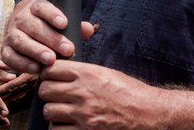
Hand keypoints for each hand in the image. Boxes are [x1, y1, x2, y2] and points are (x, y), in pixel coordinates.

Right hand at [0, 0, 94, 74]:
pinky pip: (11, 57)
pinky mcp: (5, 50)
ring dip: (36, 52)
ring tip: (51, 60)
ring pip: (21, 42)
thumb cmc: (45, 24)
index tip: (64, 24)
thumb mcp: (58, 19)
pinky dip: (22, 64)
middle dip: (51, 39)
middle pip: (34, 27)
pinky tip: (36, 69)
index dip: (53, 15)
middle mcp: (21, 19)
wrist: (20, 24)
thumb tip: (88, 30)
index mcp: (35, 7)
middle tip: (67, 50)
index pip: (42, 8)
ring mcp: (11, 34)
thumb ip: (74, 25)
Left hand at [39, 61, 159, 129]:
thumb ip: (84, 73)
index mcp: (88, 74)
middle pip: (45, 90)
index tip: (50, 78)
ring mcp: (82, 114)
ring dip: (54, 112)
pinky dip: (60, 128)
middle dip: (48, 93)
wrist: (148, 113)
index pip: (51, 70)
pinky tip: (68, 125)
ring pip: (48, 111)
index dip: (48, 74)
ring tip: (63, 111)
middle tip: (55, 96)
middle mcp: (82, 92)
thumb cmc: (130, 93)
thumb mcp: (107, 74)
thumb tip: (63, 73)